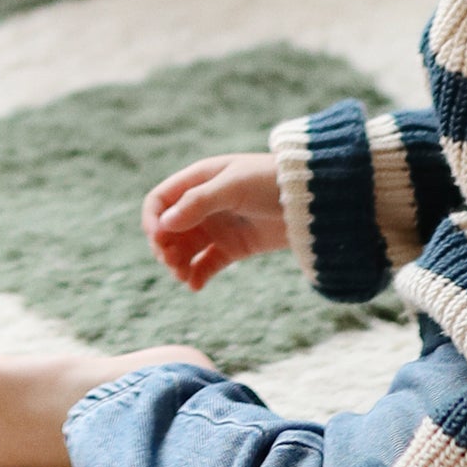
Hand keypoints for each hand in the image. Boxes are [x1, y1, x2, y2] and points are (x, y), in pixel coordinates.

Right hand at [142, 153, 286, 291]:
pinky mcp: (233, 247)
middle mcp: (203, 204)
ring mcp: (218, 227)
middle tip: (171, 263)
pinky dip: (197, 276)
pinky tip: (195, 286)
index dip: (153, 220)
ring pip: (184, 250)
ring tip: (184, 277)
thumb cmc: (272, 182)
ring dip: (177, 264)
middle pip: (168, 229)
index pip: (161, 200)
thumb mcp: (234, 186)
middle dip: (164, 247)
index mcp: (199, 180)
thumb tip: (164, 224)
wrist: (313, 200)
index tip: (158, 240)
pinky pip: (206, 265)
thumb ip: (199, 202)